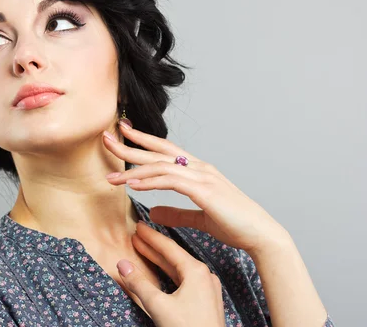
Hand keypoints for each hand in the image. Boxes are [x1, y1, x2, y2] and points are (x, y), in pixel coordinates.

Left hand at [103, 122, 290, 255]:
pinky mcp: (205, 190)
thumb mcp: (199, 218)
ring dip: (133, 169)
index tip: (123, 132)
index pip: (165, 149)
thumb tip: (154, 212)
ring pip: (160, 165)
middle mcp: (199, 167)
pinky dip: (150, 181)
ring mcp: (203, 176)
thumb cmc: (235, 225)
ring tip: (110, 176)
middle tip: (106, 138)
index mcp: (198, 170)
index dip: (143, 140)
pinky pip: (171, 181)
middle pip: (158, 151)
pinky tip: (133, 184)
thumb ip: (176, 213)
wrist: (260, 235)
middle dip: (129, 144)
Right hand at [117, 221, 224, 326]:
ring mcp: (207, 289)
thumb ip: (139, 284)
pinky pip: (184, 280)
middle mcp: (204, 276)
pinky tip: (160, 272)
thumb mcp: (159, 306)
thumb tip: (123, 264)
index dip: (151, 237)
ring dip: (160, 260)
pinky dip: (169, 273)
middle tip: (137, 235)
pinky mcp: (206, 301)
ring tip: (143, 250)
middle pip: (174, 256)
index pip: (169, 248)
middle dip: (153, 246)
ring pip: (179, 268)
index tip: (138, 226)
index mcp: (196, 272)